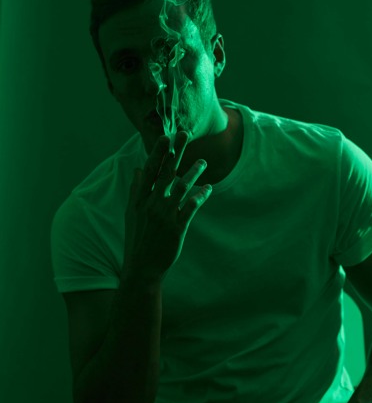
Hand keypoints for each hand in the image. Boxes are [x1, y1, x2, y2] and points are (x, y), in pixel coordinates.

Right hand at [123, 131, 211, 278]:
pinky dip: (200, 195)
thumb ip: (136, 190)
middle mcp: (151, 204)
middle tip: (185, 134)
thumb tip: (138, 169)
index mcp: (140, 199)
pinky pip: (191, 206)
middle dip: (175, 152)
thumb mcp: (132, 213)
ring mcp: (164, 215)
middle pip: (165, 173)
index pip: (150, 170)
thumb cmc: (138, 239)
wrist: (142, 267)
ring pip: (180, 187)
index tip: (165, 137)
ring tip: (203, 162)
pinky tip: (208, 188)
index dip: (158, 153)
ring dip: (193, 172)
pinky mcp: (176, 227)